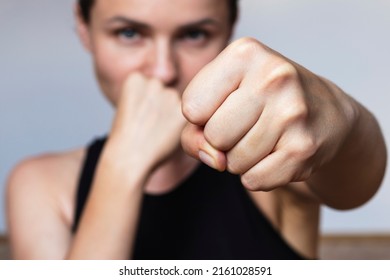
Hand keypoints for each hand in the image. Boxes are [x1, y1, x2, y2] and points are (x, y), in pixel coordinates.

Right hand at [108, 73, 185, 172]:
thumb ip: (147, 94)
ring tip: (156, 132)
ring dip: (172, 116)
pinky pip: (188, 116)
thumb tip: (169, 92)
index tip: (138, 116)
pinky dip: (179, 126)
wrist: (129, 157)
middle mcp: (153, 82)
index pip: (151, 86)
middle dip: (162, 107)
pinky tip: (165, 135)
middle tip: (149, 126)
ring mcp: (169, 95)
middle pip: (166, 92)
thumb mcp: (128, 106)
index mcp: (135, 78)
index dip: (147, 104)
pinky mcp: (182, 111)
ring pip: (177, 104)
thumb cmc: (127, 137)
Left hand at [181, 37, 354, 190]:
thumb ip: (194, 130)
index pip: (191, 107)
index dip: (201, 117)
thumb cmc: (262, 100)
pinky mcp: (304, 148)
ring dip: (240, 158)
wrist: (326, 111)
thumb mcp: (221, 96)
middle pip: (213, 136)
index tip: (225, 106)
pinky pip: (254, 180)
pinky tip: (277, 153)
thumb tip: (215, 161)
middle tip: (247, 125)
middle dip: (221, 140)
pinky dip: (258, 174)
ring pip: (232, 162)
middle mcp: (273, 77)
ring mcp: (292, 113)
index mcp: (245, 52)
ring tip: (264, 137)